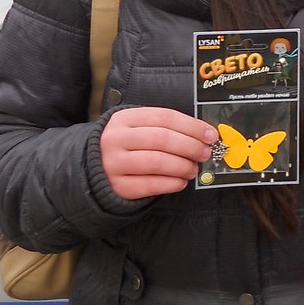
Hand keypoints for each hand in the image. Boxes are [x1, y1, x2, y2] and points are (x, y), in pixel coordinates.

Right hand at [99, 107, 216, 199]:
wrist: (93, 169)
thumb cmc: (126, 146)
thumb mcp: (137, 128)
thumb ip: (166, 128)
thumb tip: (204, 134)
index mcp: (125, 119)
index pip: (165, 117)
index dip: (193, 126)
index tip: (210, 135)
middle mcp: (116, 139)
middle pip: (163, 139)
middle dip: (191, 146)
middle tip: (205, 153)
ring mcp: (113, 163)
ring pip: (158, 162)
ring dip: (183, 166)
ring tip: (193, 169)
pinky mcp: (117, 186)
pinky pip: (151, 185)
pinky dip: (172, 183)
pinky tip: (181, 182)